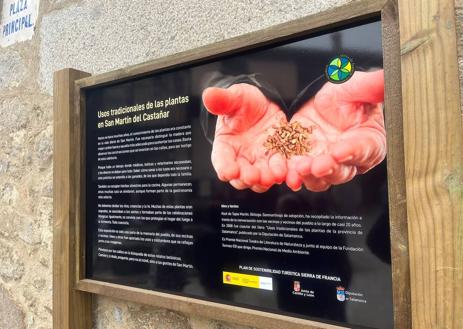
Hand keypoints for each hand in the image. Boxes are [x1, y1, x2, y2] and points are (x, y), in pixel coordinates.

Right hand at [202, 83, 287, 191]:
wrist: (267, 103)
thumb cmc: (245, 102)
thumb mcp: (235, 97)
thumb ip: (222, 100)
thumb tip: (207, 95)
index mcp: (225, 146)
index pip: (221, 160)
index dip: (224, 168)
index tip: (229, 171)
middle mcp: (241, 158)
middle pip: (240, 176)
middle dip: (246, 178)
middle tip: (252, 177)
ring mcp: (259, 162)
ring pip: (259, 179)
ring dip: (264, 181)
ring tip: (271, 177)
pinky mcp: (276, 161)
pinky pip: (278, 171)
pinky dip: (282, 174)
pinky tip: (285, 173)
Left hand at [286, 70, 385, 190]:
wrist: (318, 99)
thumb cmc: (345, 95)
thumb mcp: (357, 86)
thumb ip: (373, 85)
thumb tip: (389, 76)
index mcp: (369, 141)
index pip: (365, 150)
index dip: (353, 152)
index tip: (341, 151)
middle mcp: (349, 158)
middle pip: (343, 171)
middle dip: (329, 169)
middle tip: (318, 165)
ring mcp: (326, 163)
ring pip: (321, 178)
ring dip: (310, 176)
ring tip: (300, 168)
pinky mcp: (306, 163)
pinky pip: (300, 175)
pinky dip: (293, 176)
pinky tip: (288, 173)